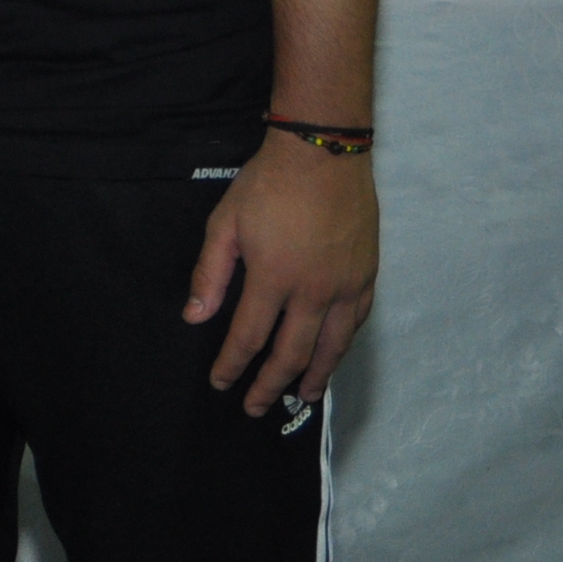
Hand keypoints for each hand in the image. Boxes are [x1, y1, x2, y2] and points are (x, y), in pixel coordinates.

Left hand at [184, 131, 378, 413]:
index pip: (249, 337)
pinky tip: (332, 356)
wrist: (323, 154)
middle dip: (270, 384)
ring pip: (331, 347)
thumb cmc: (268, 185)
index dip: (233, 365)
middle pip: (292, 353)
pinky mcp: (367, 276)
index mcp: (274, 278)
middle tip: (256, 407)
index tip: (222, 383)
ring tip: (301, 399)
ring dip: (314, 377)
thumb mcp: (225, 223)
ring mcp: (346, 286)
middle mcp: (314, 291)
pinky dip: (342, 347)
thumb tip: (195, 317)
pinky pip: (355, 323)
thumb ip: (210, 274)